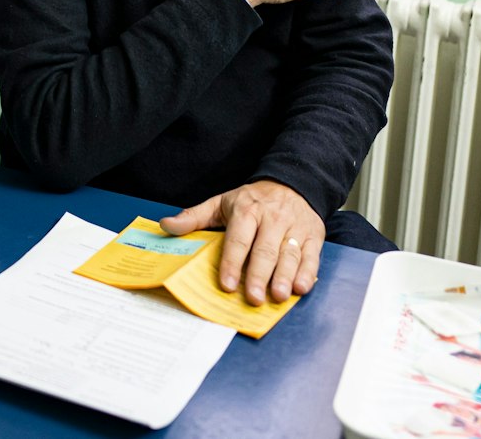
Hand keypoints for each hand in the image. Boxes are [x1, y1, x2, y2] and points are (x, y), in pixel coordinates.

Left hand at [160, 180, 323, 304]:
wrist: (293, 182)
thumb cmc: (253, 200)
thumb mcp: (222, 202)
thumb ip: (195, 216)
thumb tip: (166, 226)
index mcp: (247, 210)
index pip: (239, 239)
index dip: (233, 262)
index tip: (228, 284)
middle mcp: (272, 218)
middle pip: (265, 250)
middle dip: (259, 275)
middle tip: (254, 299)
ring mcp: (295, 227)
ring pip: (290, 254)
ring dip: (284, 276)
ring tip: (278, 296)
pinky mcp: (314, 235)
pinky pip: (312, 255)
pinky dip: (307, 273)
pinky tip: (300, 287)